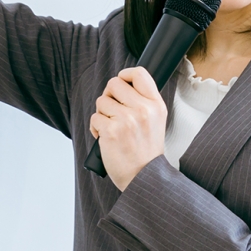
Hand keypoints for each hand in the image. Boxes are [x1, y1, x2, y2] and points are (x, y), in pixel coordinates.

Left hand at [90, 67, 166, 190]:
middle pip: (114, 83)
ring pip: (101, 101)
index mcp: (156, 105)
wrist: (144, 176)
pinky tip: (106, 138)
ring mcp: (127, 120)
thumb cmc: (146, 151)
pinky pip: (94, 118)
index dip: (125, 75)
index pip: (139, 74)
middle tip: (113, 110)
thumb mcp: (156, 121)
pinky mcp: (111, 131)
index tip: (121, 83)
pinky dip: (96, 128)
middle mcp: (143, 110)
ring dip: (102, 114)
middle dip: (109, 96)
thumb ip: (143, 101)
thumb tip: (122, 84)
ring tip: (112, 128)